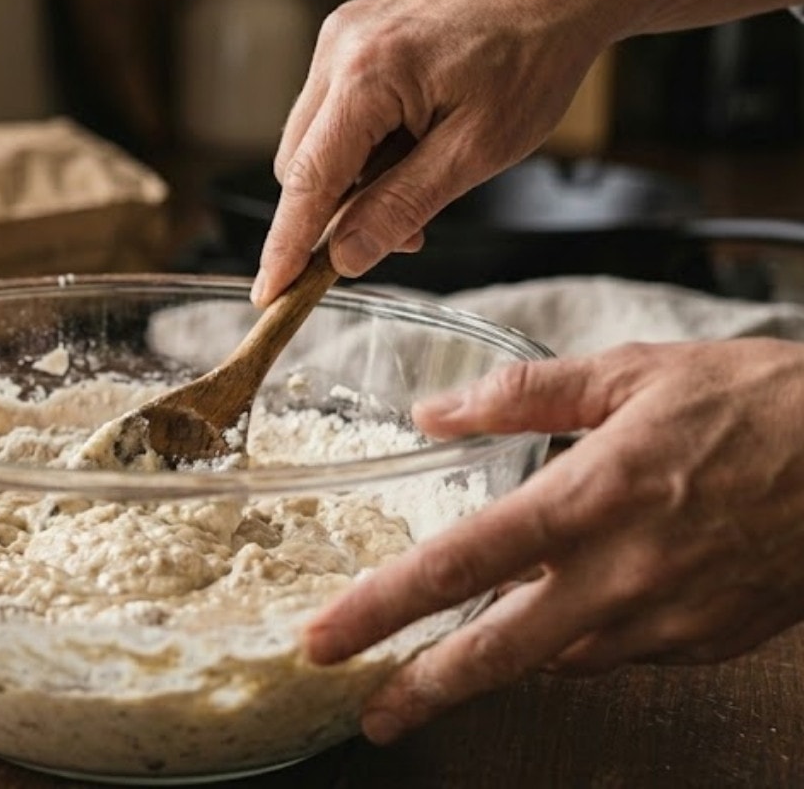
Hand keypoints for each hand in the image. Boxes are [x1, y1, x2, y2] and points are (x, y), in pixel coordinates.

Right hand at [252, 0, 611, 305]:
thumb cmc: (533, 58)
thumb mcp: (478, 151)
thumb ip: (403, 206)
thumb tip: (346, 257)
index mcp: (368, 75)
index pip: (307, 180)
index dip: (285, 245)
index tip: (268, 294)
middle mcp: (339, 49)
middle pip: (299, 164)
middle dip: (337, 211)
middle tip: (406, 234)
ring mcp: (341, 37)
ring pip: (314, 140)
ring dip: (353, 179)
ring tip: (424, 175)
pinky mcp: (351, 35)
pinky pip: (332, 111)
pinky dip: (362, 144)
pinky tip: (412, 142)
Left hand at [302, 339, 803, 744]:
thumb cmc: (761, 406)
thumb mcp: (633, 373)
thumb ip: (521, 394)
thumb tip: (435, 413)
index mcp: (589, 499)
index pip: (458, 565)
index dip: (381, 608)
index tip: (325, 638)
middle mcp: (621, 575)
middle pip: (497, 653)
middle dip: (423, 690)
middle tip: (371, 713)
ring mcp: (668, 621)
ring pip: (559, 658)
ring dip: (508, 652)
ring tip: (464, 645)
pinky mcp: (707, 645)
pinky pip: (620, 654)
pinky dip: (584, 636)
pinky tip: (579, 605)